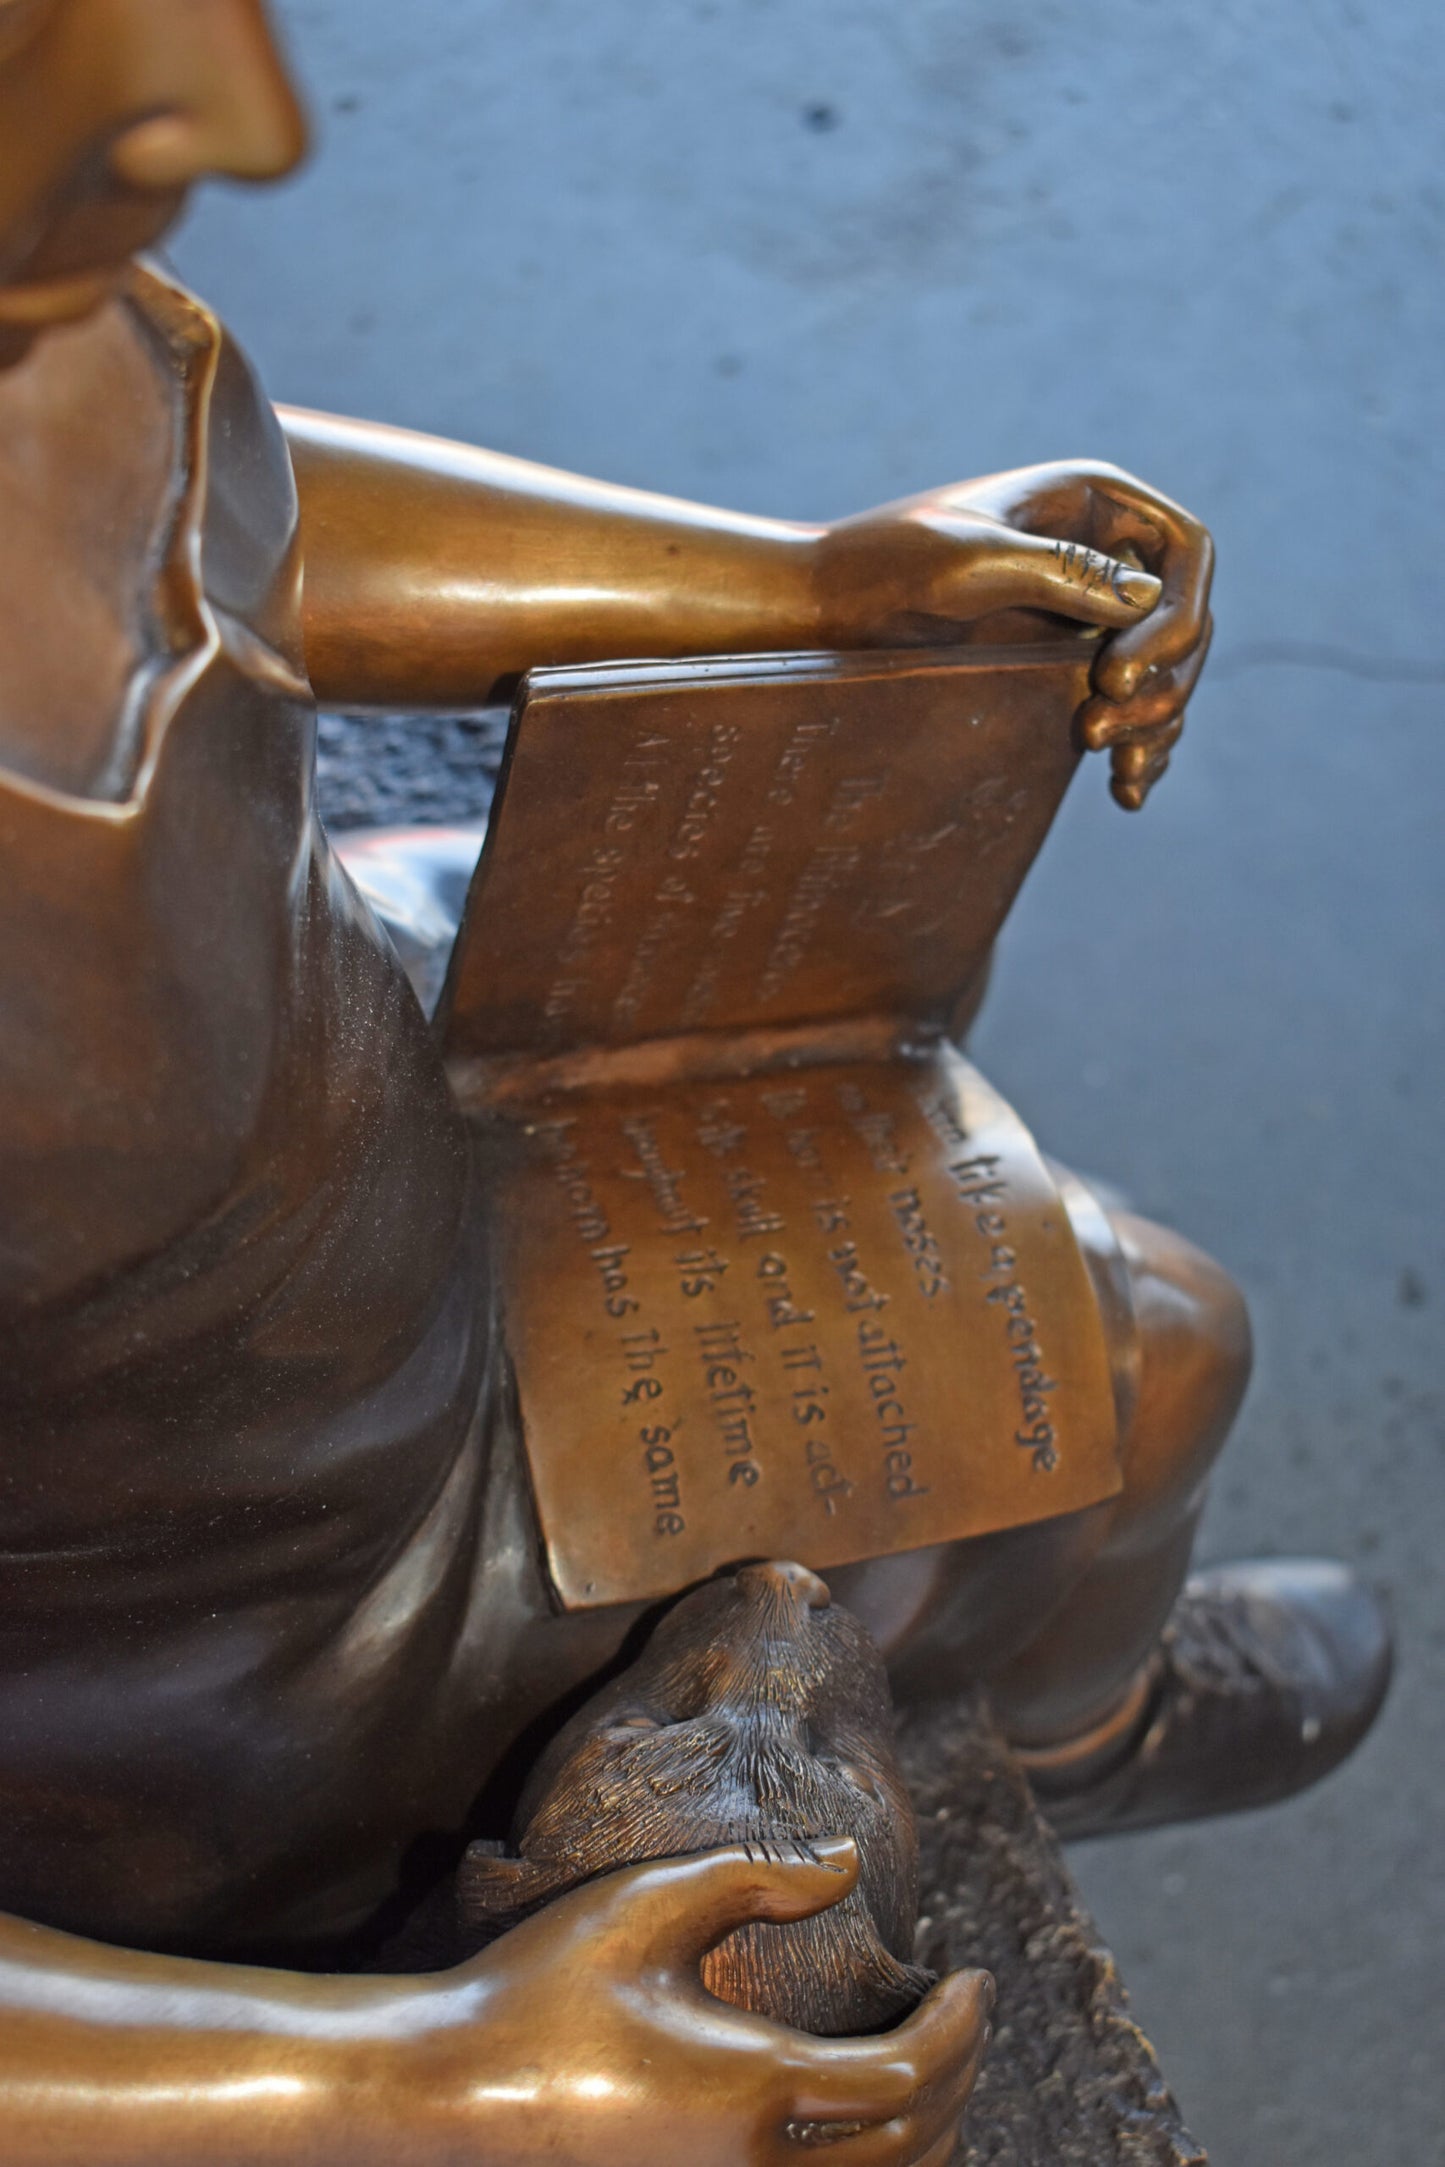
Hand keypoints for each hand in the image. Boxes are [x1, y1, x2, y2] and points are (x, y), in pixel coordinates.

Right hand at [401, 1839, 992, 2166]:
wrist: (450, 2093)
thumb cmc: (543, 1985)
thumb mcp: (646, 1903)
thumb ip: (756, 1874)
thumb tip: (850, 1863)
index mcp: (754, 2088)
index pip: (908, 2077)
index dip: (960, 2029)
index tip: (971, 1972)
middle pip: (910, 2148)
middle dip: (959, 2076)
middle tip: (967, 2010)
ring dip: (927, 2137)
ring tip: (932, 2064)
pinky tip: (866, 2121)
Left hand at [816, 460, 1213, 808]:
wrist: (824, 608)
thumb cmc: (884, 567)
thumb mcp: (970, 562)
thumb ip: (1060, 573)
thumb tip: (1151, 600)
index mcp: (1092, 501)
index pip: (1186, 551)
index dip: (1178, 615)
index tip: (1120, 676)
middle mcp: (1101, 549)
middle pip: (1181, 619)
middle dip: (1163, 682)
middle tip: (1099, 733)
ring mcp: (1089, 608)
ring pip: (1164, 669)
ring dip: (1157, 723)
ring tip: (1119, 773)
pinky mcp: (1068, 660)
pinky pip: (1131, 701)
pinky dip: (1139, 743)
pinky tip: (1125, 788)